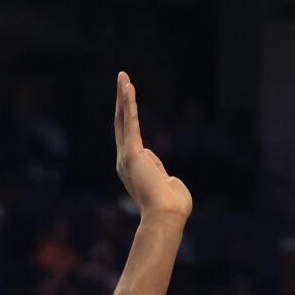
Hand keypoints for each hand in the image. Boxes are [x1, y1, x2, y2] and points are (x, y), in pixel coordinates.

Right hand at [113, 73, 191, 221]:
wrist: (167, 218)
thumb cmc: (173, 207)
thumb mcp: (170, 187)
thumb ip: (164, 176)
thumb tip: (164, 174)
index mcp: (134, 170)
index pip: (132, 140)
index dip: (131, 121)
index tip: (131, 104)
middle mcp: (124, 162)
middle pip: (121, 125)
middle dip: (121, 102)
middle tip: (122, 81)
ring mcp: (126, 157)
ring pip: (123, 121)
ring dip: (123, 97)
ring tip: (123, 76)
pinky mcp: (132, 154)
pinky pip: (131, 123)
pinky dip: (129, 105)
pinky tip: (128, 87)